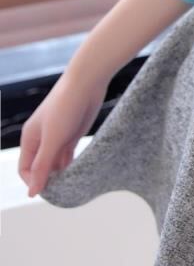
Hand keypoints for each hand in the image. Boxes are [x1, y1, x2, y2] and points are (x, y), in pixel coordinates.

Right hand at [18, 71, 108, 197]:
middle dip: (48, 178)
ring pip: (55, 161)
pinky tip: (77, 171)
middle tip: (63, 189)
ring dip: (61, 172)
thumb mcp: (52, 138)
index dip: (33, 182)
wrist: (87, 82)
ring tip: (72, 183)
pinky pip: (68, 154)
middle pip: (41, 166)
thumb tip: (31, 193)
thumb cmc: (66, 106)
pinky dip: (70, 163)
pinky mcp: (73, 133)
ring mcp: (58, 136)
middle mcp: (42, 138)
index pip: (25, 169)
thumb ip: (42, 165)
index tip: (50, 191)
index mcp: (30, 139)